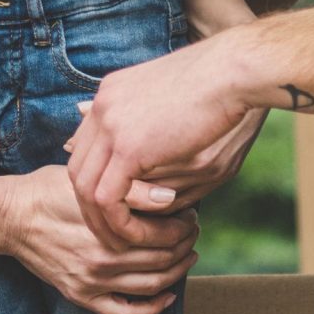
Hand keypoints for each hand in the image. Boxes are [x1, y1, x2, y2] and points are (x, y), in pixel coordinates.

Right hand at [1, 164, 198, 313]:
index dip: (184, 225)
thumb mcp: (90, 180)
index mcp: (109, 231)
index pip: (165, 234)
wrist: (10, 216)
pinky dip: (151, 309)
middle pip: (163, 259)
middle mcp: (104, 261)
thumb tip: (170, 197)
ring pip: (151, 285)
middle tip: (193, 232)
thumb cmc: (49, 190)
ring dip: (177, 272)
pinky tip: (167, 296)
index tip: (189, 215)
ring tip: (186, 256)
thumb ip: (131, 191)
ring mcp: (92, 282)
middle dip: (185, 245)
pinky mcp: (81, 296)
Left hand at [64, 36, 263, 247]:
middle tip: (116, 233)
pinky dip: (120, 223)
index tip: (119, 206)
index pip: (86, 146)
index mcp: (112, 93)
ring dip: (105, 222)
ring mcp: (110, 125)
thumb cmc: (222, 87)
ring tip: (129, 242)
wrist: (235, 70)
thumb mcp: (181, 110)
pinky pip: (107, 198)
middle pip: (78, 168)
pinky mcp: (127, 147)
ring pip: (86, 188)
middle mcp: (103, 106)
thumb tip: (151, 174)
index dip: (99, 179)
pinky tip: (142, 234)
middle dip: (92, 207)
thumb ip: (156, 134)